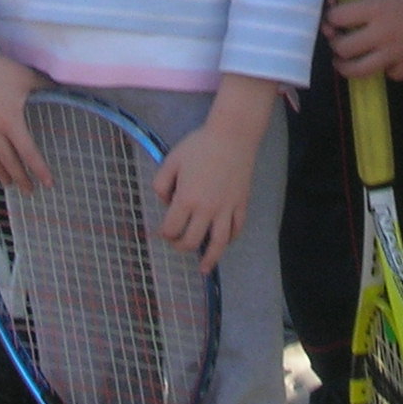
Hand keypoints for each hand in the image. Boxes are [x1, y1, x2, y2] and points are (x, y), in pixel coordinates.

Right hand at [0, 51, 50, 189]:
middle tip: (28, 190)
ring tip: (6, 182)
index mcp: (12, 123)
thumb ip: (45, 86)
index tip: (48, 184)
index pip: (29, 153)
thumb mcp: (27, 77)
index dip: (39, 170)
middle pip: (8, 161)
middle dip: (20, 178)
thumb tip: (63, 89)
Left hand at [154, 78, 276, 272]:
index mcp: (186, 199)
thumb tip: (166, 202)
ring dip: (210, 259)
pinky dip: (230, 238)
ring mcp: (226, 209)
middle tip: (178, 242)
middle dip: (181, 246)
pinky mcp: (241, 204)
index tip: (163, 230)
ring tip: (205, 268)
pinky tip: (224, 242)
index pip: (171, 229)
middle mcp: (206, 210)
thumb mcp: (171, 159)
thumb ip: (161, 184)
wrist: (233, 135)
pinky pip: (237, 229)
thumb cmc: (199, 145)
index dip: (164, 233)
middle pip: (192, 242)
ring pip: (218, 243)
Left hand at [325, 0, 402, 78]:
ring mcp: (395, 53)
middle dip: (333, 44)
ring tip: (345, 61)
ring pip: (359, 71)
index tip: (333, 18)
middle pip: (342, 48)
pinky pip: (389, 74)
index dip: (330, 18)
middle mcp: (381, 34)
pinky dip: (384, 69)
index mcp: (375, 8)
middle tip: (336, 40)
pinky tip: (385, 60)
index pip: (337, 18)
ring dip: (346, 67)